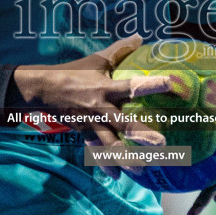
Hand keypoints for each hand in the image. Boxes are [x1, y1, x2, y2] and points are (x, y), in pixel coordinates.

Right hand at [13, 35, 171, 171]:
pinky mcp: (84, 132)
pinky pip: (96, 151)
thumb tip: (141, 37)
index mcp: (105, 88)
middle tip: (161, 143)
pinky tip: (117, 177)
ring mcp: (91, 123)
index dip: (151, 84)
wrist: (43, 89)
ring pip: (110, 143)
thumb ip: (120, 50)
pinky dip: (106, 164)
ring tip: (141, 171)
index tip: (171, 84)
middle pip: (123, 123)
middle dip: (141, 134)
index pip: (132, 85)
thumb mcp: (97, 59)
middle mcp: (100, 108)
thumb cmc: (73, 72)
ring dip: (125, 157)